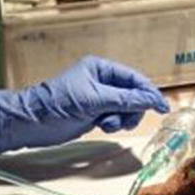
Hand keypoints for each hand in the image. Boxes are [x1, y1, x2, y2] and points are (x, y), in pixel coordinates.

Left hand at [0, 56, 169, 153]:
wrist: (32, 123)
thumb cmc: (57, 104)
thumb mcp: (95, 100)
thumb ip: (126, 100)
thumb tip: (154, 100)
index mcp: (101, 68)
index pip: (134, 78)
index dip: (149, 92)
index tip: (162, 107)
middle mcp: (102, 81)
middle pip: (133, 95)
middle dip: (131, 109)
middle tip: (124, 119)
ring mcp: (99, 98)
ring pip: (126, 109)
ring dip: (122, 119)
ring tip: (108, 123)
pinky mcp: (95, 113)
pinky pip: (116, 118)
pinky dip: (114, 124)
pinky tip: (102, 126)